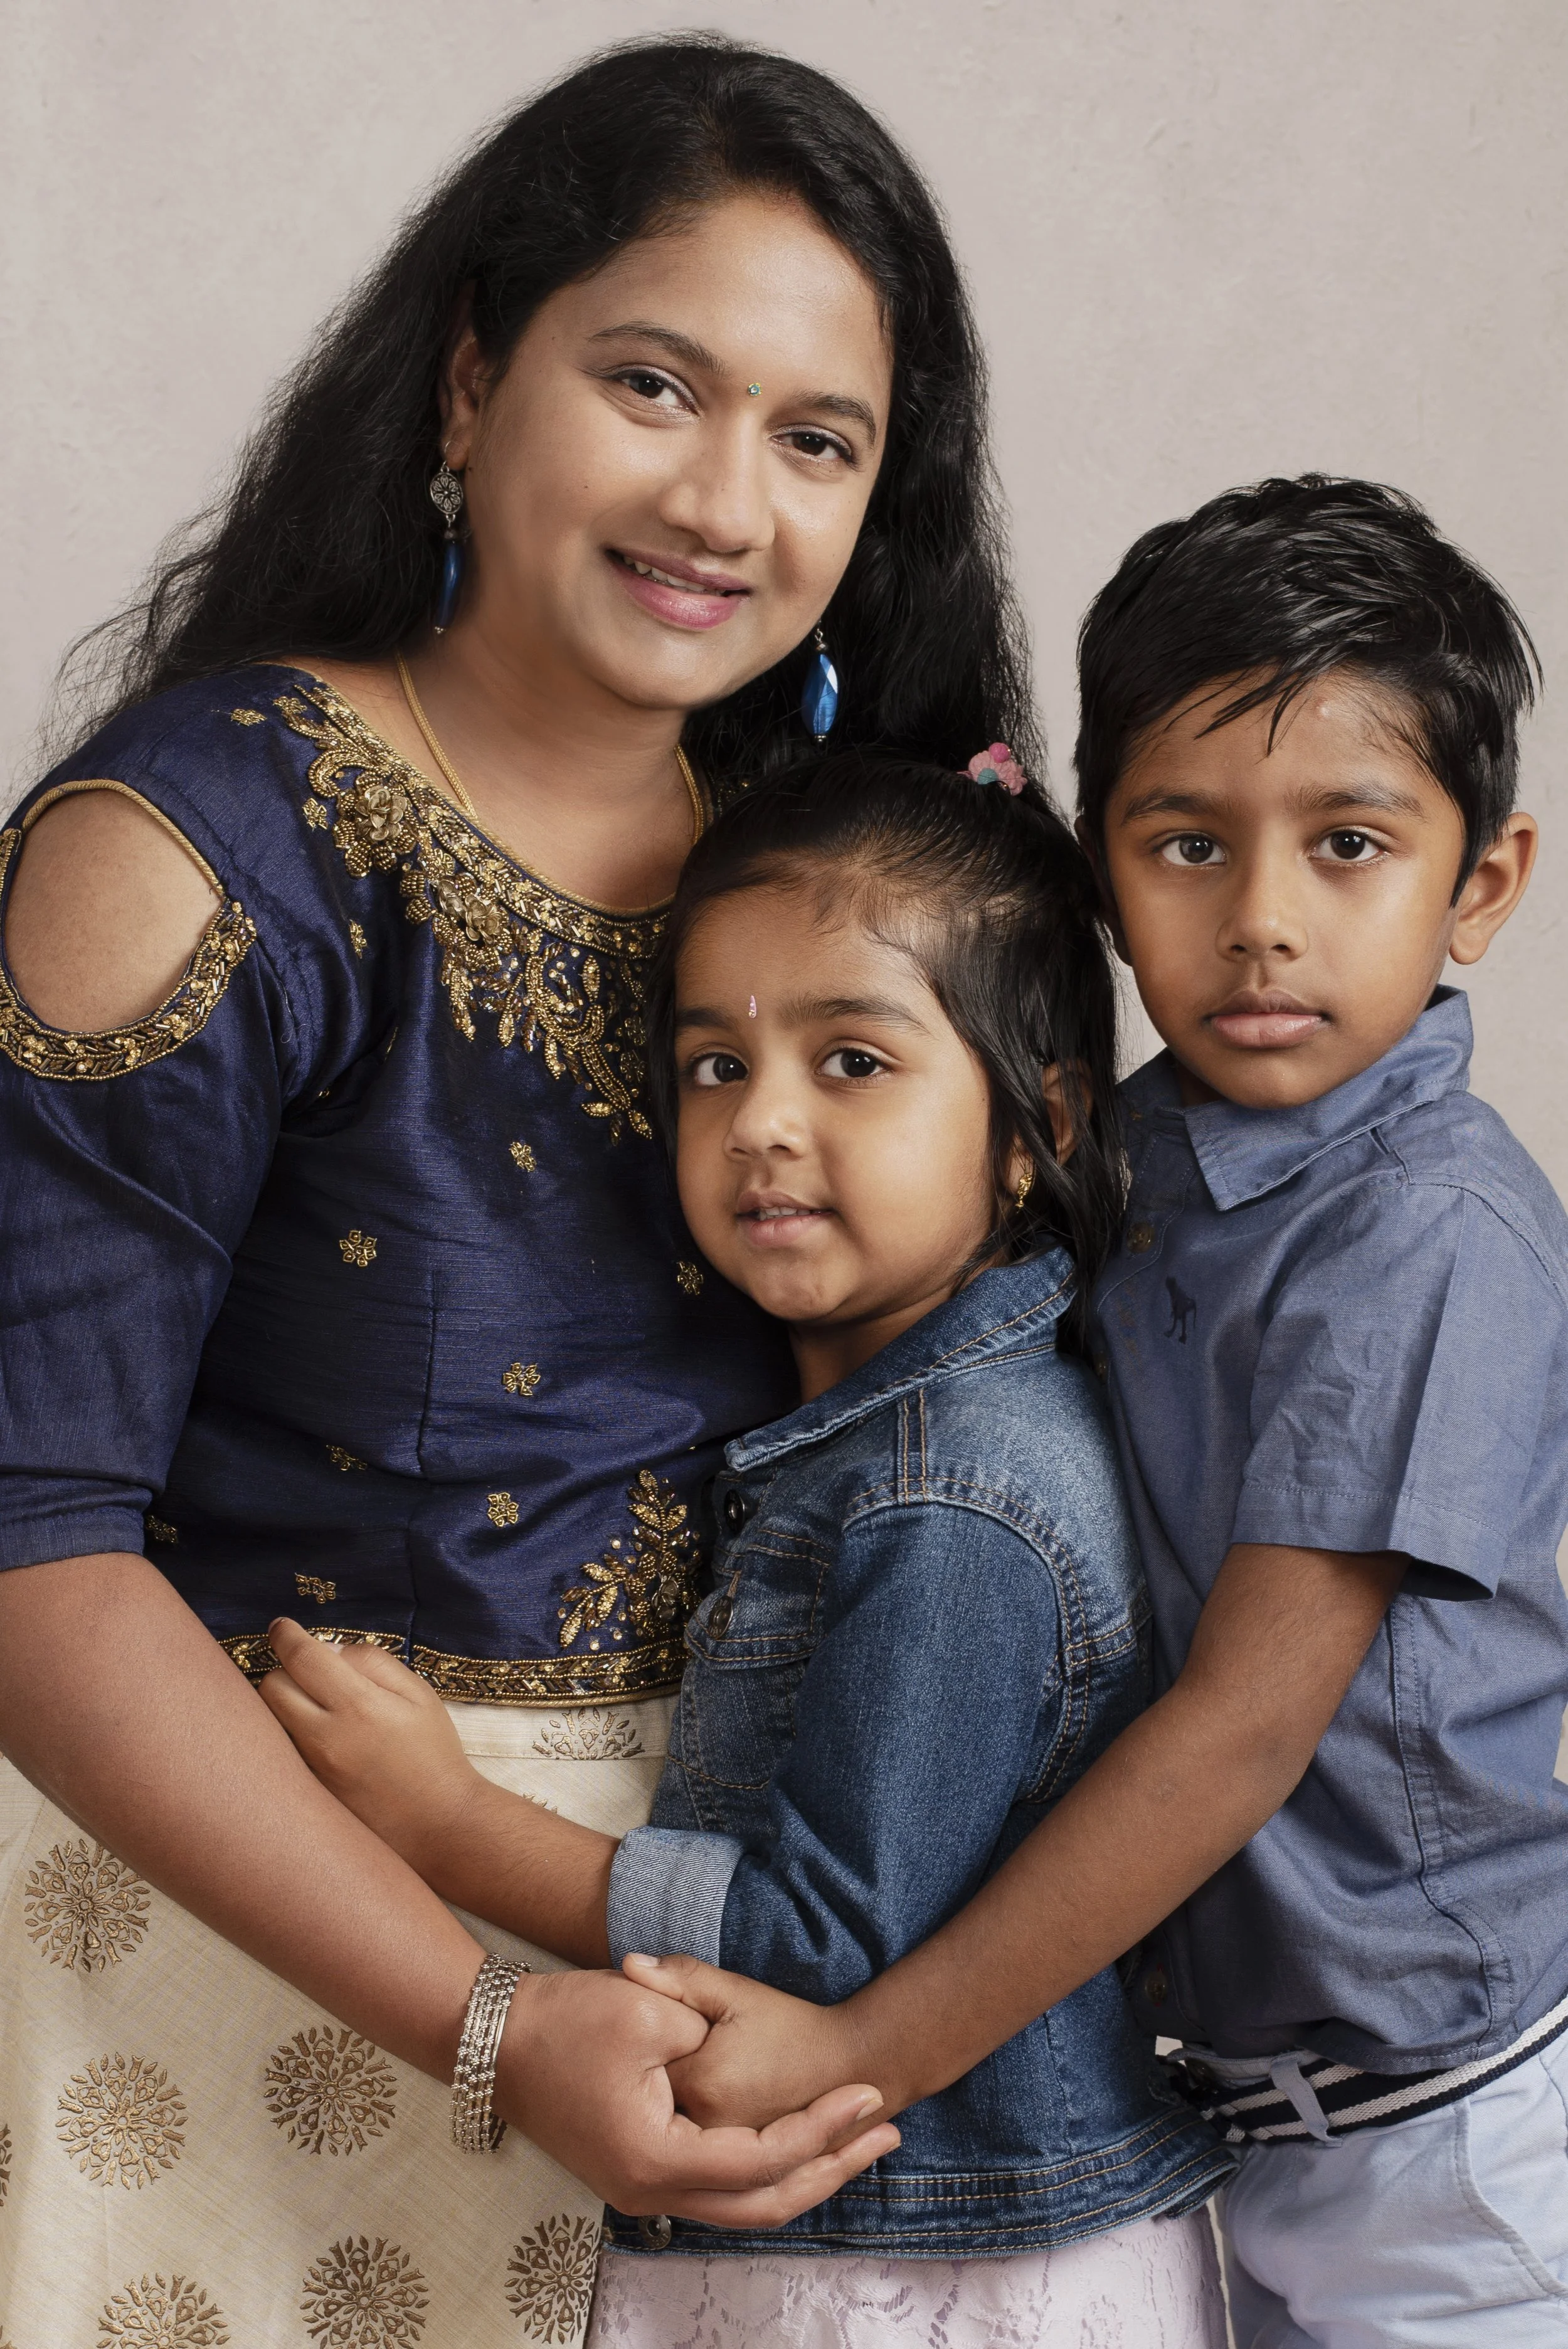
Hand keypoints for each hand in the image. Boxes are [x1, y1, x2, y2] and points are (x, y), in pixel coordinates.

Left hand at [258, 1619, 482, 1879]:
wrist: (437, 1824)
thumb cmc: (433, 1753)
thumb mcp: (418, 1694)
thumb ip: (372, 1663)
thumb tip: (330, 1651)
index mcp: (358, 1706)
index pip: (302, 1657)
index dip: (286, 1635)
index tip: (281, 1627)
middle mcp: (325, 1738)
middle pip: (271, 1687)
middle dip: (283, 1671)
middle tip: (307, 1674)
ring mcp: (311, 1770)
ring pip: (270, 1721)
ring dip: (284, 1705)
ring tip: (314, 1708)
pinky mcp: (307, 1793)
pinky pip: (280, 1752)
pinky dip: (288, 1736)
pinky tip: (317, 1740)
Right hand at [498, 1965, 898, 2222]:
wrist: (494, 2042)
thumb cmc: (564, 2022)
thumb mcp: (646, 2010)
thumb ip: (707, 2033)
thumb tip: (744, 2055)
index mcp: (657, 2158)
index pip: (763, 2159)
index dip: (822, 2129)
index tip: (870, 2094)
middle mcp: (650, 2192)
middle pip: (763, 2204)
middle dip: (832, 2169)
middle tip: (885, 2134)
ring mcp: (640, 2189)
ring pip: (741, 2206)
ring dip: (802, 2172)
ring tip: (856, 2139)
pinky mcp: (636, 2173)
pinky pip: (716, 2188)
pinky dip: (763, 2168)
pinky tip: (797, 2141)